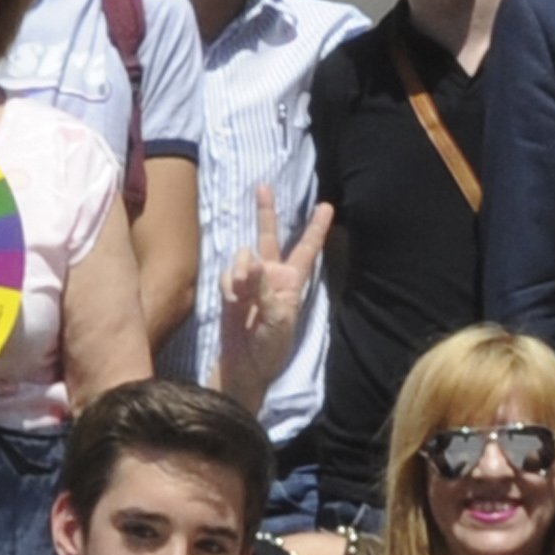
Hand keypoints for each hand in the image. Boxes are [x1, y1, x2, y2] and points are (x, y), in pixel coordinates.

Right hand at [215, 189, 331, 405]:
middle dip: (266, 212)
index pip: (307, 249)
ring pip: (244, 256)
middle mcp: (272, 276)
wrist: (244, 367)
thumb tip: (251, 261)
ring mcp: (250, 282)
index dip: (316, 228)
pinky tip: (233, 298)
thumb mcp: (277, 320)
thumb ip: (264, 289)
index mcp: (293, 282)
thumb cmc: (270, 348)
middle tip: (263, 187)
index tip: (327, 206)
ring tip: (242, 288)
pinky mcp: (231, 291)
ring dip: (242, 267)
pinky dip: (229, 284)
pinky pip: (228, 275)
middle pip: (269, 237)